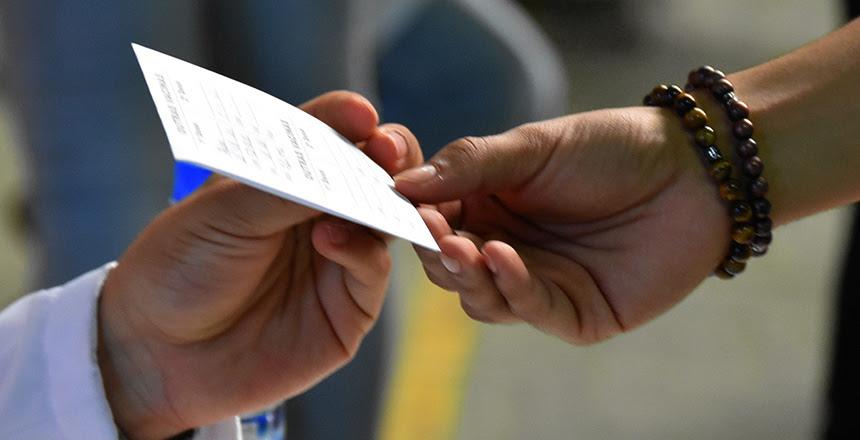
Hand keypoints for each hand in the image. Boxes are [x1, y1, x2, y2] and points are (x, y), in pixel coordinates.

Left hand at [97, 91, 423, 438]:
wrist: (156, 354)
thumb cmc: (178, 268)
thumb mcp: (224, 210)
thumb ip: (288, 185)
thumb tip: (350, 161)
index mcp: (284, 179)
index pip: (328, 137)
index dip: (349, 121)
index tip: (361, 115)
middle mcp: (318, 214)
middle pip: (374, 173)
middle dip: (389, 155)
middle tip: (386, 150)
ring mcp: (337, 259)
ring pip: (387, 219)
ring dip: (384, 201)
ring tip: (367, 191)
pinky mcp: (348, 307)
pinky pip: (374, 268)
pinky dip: (363, 250)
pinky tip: (329, 240)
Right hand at [395, 106, 729, 344]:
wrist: (695, 172)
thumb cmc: (612, 149)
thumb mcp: (533, 147)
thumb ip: (470, 165)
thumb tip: (403, 184)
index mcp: (489, 206)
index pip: (434, 220)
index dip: (415, 217)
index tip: (398, 205)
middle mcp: (506, 247)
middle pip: (449, 266)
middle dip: (436, 251)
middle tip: (433, 232)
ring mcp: (538, 283)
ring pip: (479, 297)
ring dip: (466, 274)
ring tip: (463, 247)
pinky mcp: (573, 313)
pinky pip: (528, 309)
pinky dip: (510, 286)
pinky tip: (502, 256)